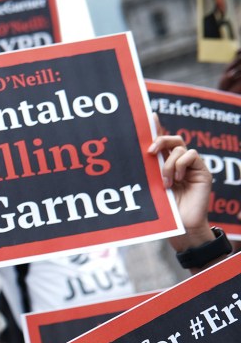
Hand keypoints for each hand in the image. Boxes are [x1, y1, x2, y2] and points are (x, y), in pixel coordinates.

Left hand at [148, 127, 213, 252]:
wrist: (181, 226)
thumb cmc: (164, 209)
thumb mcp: (151, 185)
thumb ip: (149, 168)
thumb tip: (140, 152)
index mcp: (164, 165)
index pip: (160, 142)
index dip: (155, 127)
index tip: (148, 115)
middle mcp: (178, 162)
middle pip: (171, 139)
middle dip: (160, 140)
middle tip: (150, 152)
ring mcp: (191, 166)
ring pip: (179, 148)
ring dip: (169, 164)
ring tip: (166, 182)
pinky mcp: (202, 170)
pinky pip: (191, 155)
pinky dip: (181, 164)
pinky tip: (177, 179)